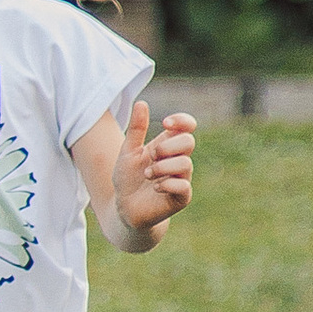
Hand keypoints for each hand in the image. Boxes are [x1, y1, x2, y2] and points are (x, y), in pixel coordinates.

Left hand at [114, 102, 195, 231]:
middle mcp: (178, 161)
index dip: (182, 120)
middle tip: (151, 155)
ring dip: (163, 167)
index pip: (187, 127)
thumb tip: (142, 103)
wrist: (124, 208)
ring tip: (147, 174)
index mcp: (167, 146)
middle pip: (189, 142)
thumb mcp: (128, 151)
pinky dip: (167, 183)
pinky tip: (155, 187)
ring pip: (186, 164)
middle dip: (168, 146)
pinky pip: (184, 186)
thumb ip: (136, 129)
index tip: (164, 123)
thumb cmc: (128, 179)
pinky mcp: (181, 198)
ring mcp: (181, 179)